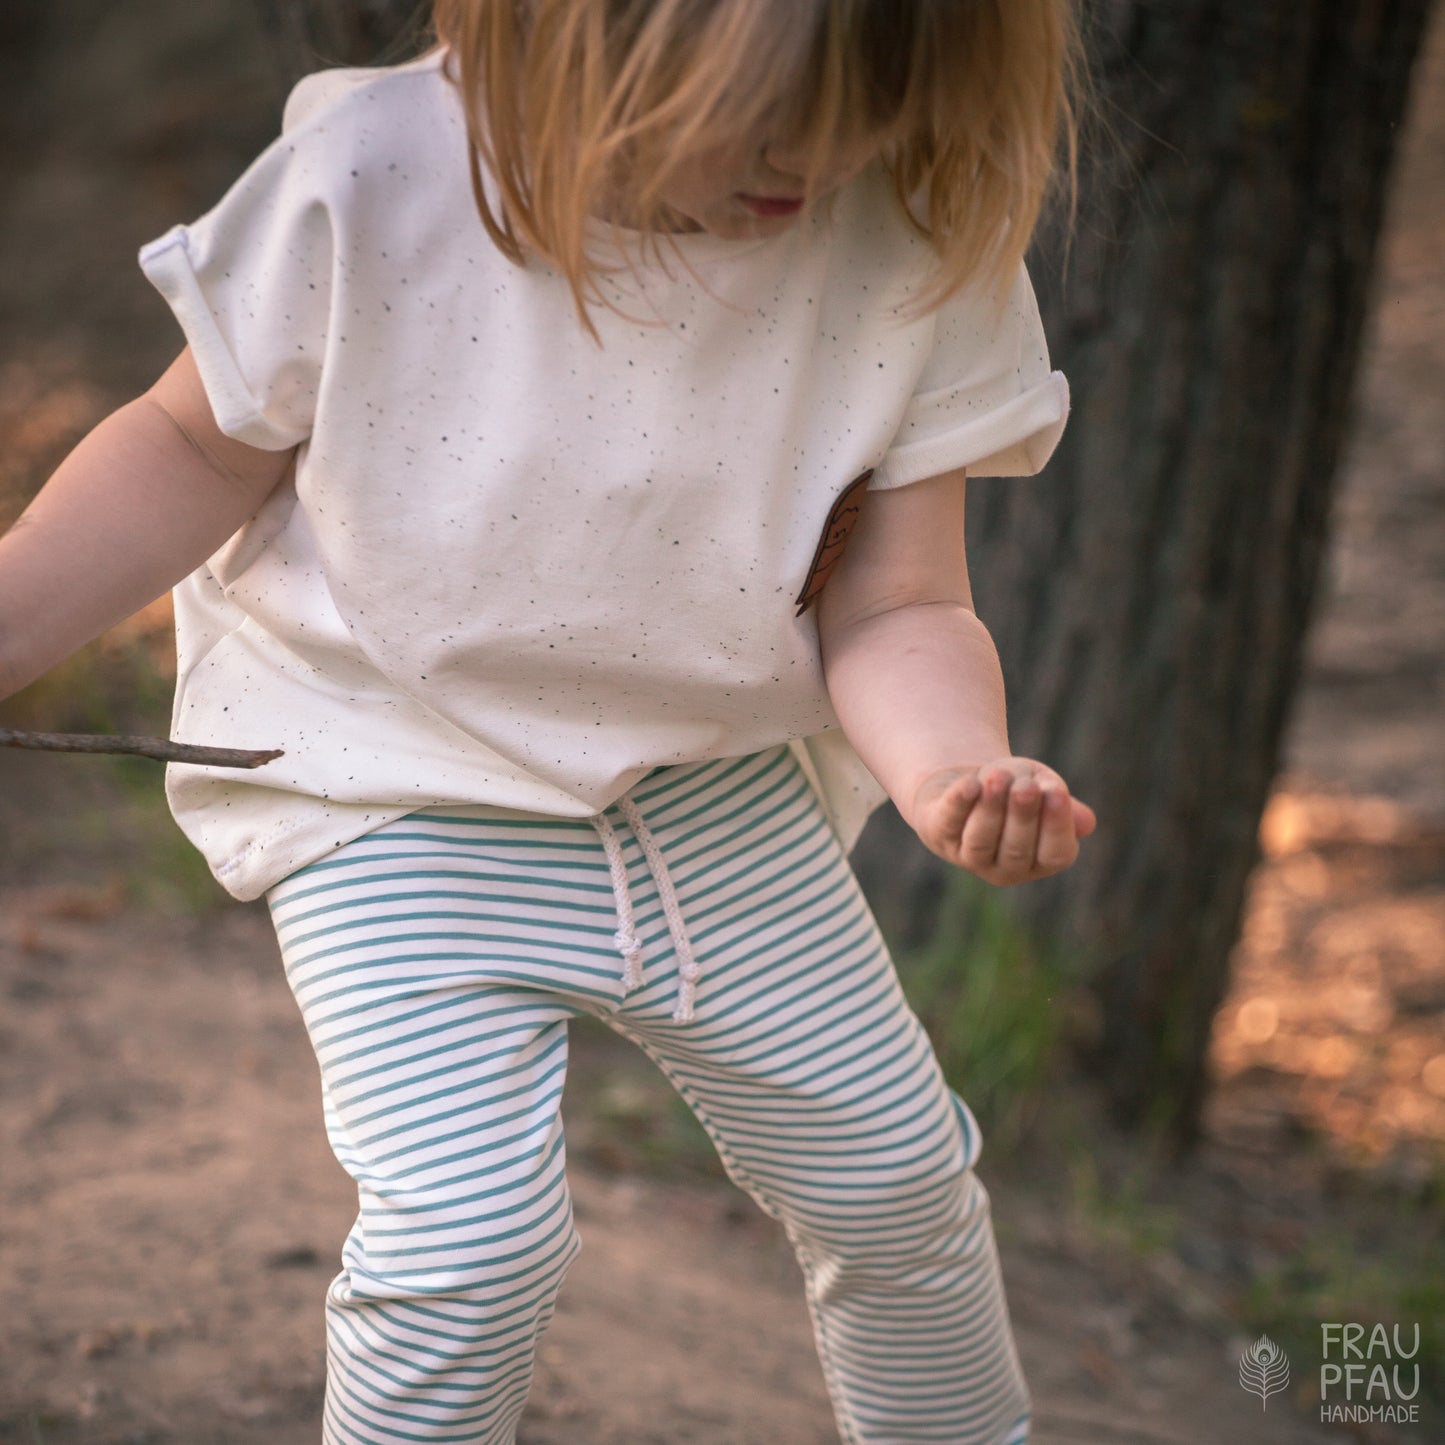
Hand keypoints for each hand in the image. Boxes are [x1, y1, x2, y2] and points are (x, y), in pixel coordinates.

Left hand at [909, 758, 1096, 885]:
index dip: (1056, 825)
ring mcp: (969, 856)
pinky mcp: (939, 835)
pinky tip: (970, 784)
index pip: (1055, 854)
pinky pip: (949, 822)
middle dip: (1022, 816)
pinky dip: (960, 802)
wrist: (968, 780)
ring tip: (997, 775)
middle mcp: (1006, 869)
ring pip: (980, 840)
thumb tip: (1087, 823)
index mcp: (1041, 861)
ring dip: (990, 808)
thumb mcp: (1043, 788)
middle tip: (1026, 786)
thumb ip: (1061, 804)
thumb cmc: (1014, 787)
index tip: (1056, 791)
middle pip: (1016, 850)